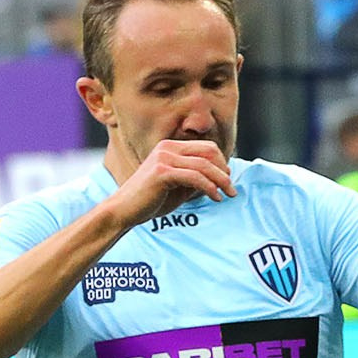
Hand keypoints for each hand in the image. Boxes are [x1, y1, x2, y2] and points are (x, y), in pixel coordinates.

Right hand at [104, 136, 233, 230]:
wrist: (124, 210)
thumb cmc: (150, 200)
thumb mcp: (178, 186)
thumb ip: (195, 179)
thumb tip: (219, 178)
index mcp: (170, 147)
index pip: (206, 147)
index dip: (222, 163)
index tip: (228, 180)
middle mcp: (167, 148)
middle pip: (209, 152)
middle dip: (224, 171)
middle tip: (232, 190)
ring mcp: (164, 158)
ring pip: (204, 165)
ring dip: (221, 181)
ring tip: (229, 195)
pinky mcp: (162, 172)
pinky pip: (195, 177)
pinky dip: (209, 188)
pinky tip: (216, 198)